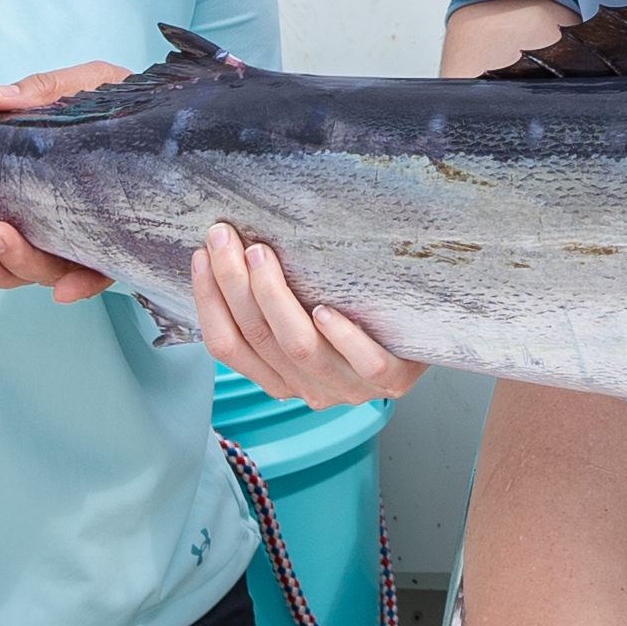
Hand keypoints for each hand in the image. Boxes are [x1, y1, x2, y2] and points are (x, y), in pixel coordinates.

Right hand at [191, 223, 418, 406]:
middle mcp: (308, 388)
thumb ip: (275, 302)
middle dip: (233, 283)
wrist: (426, 339)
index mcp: (279, 377)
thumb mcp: (307, 317)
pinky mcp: (392, 380)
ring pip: (300, 348)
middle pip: (259, 338)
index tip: (201, 255)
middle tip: (224, 237)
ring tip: (262, 255)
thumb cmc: (358, 321)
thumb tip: (233, 247)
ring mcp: (349, 387)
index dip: (209, 301)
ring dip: (275, 299)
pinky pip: (364, 364)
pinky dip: (342, 337)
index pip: (228, 346)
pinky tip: (326, 310)